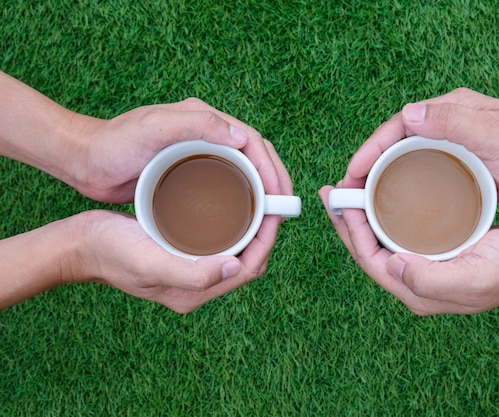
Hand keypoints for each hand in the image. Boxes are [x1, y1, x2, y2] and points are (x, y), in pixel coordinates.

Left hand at [72, 98, 263, 203]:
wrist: (84, 161)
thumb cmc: (114, 143)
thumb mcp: (153, 129)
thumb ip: (197, 124)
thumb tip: (243, 137)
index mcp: (205, 120)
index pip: (253, 141)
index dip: (272, 168)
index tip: (280, 196)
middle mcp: (207, 134)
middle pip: (254, 157)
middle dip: (274, 181)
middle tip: (282, 212)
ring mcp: (200, 154)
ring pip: (243, 172)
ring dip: (261, 192)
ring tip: (269, 219)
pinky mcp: (190, 173)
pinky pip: (225, 185)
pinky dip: (241, 199)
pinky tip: (243, 219)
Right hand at [72, 210, 283, 312]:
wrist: (80, 244)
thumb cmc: (111, 252)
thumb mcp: (150, 262)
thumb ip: (192, 273)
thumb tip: (234, 268)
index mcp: (194, 292)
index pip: (248, 269)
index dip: (267, 242)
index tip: (275, 212)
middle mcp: (196, 285)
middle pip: (247, 262)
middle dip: (264, 235)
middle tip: (270, 203)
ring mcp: (189, 270)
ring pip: (235, 251)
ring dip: (251, 230)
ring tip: (258, 201)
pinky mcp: (181, 255)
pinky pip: (218, 244)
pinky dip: (231, 227)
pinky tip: (231, 206)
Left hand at [319, 186, 498, 314]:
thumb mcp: (473, 278)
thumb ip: (429, 280)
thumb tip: (391, 265)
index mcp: (416, 291)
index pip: (369, 260)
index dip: (351, 231)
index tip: (340, 201)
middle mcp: (414, 281)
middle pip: (368, 250)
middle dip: (348, 222)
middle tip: (332, 192)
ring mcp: (423, 267)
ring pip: (381, 240)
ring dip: (363, 216)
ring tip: (349, 190)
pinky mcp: (434, 252)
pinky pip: (398, 233)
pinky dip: (384, 215)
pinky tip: (382, 197)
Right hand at [343, 88, 498, 207]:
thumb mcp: (495, 137)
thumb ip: (454, 121)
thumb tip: (408, 114)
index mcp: (450, 109)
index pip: (397, 126)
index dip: (370, 149)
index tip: (351, 174)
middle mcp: (445, 123)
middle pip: (395, 142)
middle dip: (367, 165)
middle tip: (348, 192)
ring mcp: (449, 144)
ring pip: (403, 158)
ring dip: (380, 176)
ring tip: (362, 201)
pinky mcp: (454, 163)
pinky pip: (418, 171)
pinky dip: (400, 184)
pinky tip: (393, 203)